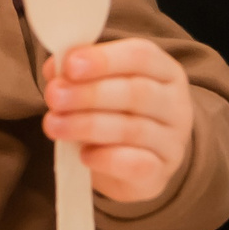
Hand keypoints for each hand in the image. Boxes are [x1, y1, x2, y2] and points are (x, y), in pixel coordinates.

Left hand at [41, 36, 189, 205]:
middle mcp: (176, 104)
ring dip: (86, 125)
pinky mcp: (160, 173)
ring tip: (53, 125)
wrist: (137, 166)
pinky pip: (136, 165)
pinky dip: (105, 159)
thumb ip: (79, 73)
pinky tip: (83, 155)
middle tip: (54, 97)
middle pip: (137, 92)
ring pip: (132, 129)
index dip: (104, 59)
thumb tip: (56, 68)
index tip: (69, 66)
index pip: (142, 56)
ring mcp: (172, 141)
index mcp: (165, 71)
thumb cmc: (116, 114)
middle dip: (90, 94)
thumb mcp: (102, 86)